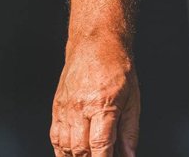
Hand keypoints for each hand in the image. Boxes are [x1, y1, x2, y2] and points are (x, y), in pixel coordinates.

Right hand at [50, 39, 139, 156]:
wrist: (96, 43)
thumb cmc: (117, 67)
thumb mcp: (133, 99)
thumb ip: (129, 131)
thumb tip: (129, 155)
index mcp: (103, 105)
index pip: (100, 145)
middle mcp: (81, 108)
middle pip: (80, 150)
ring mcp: (66, 108)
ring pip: (65, 146)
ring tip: (88, 156)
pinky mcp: (57, 107)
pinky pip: (55, 136)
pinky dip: (61, 150)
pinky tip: (70, 154)